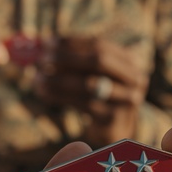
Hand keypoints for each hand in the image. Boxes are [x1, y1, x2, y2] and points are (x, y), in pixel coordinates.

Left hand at [34, 36, 148, 145]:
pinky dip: (60, 97)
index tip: (47, 42)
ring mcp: (127, 99)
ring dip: (58, 80)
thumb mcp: (91, 74)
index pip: (99, 44)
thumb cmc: (97, 95)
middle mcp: (134, 78)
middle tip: (41, 59)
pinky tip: (44, 93)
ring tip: (37, 79)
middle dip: (67, 58)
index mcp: (130, 61)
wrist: (113, 129)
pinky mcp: (114, 117)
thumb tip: (41, 43)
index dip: (71, 42)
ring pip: (88, 84)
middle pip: (99, 61)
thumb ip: (72, 59)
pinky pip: (82, 104)